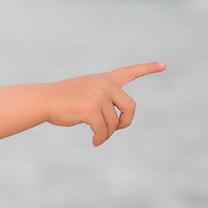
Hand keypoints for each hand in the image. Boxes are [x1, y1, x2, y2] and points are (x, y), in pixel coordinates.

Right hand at [44, 62, 164, 145]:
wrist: (43, 100)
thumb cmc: (63, 100)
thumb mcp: (86, 93)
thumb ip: (104, 100)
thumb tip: (117, 123)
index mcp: (104, 79)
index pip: (130, 71)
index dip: (148, 69)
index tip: (164, 65)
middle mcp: (104, 84)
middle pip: (130, 107)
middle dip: (125, 122)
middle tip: (116, 129)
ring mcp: (98, 96)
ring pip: (114, 123)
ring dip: (107, 133)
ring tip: (97, 135)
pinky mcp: (91, 109)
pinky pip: (103, 130)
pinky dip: (100, 139)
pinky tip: (94, 142)